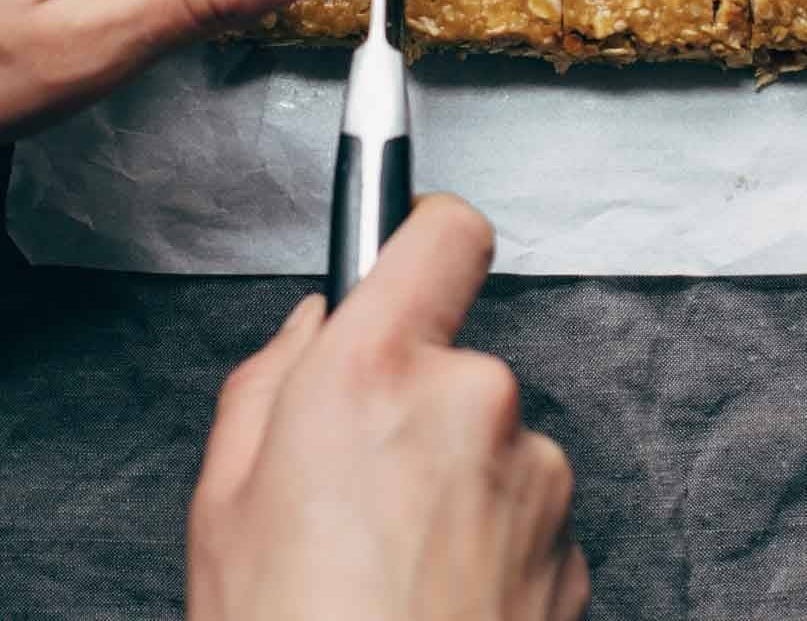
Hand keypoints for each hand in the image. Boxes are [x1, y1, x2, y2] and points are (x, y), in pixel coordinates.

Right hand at [188, 195, 588, 620]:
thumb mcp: (224, 501)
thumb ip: (272, 381)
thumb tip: (318, 328)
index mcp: (378, 368)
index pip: (443, 230)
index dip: (426, 231)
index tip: (413, 242)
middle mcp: (473, 399)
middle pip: (458, 360)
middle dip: (418, 409)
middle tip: (360, 493)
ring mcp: (536, 474)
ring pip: (495, 445)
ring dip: (460, 486)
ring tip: (397, 570)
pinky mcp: (574, 546)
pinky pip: (528, 515)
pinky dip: (494, 547)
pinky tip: (440, 604)